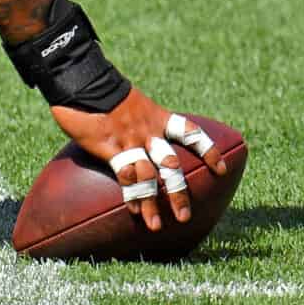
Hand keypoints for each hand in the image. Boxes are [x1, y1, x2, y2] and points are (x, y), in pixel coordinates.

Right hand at [50, 91, 234, 232]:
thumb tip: (131, 132)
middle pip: (172, 165)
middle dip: (179, 193)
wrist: (83, 79)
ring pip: (150, 176)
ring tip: (157, 225)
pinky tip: (133, 211)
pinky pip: (125, 175)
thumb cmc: (99, 89)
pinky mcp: (110, 147)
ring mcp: (130, 141)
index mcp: (156, 118)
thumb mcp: (125, 101)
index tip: (221, 169)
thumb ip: (133, 119)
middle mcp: (149, 132)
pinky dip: (130, 194)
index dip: (208, 151)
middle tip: (184, 216)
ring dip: (154, 202)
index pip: (190, 134)